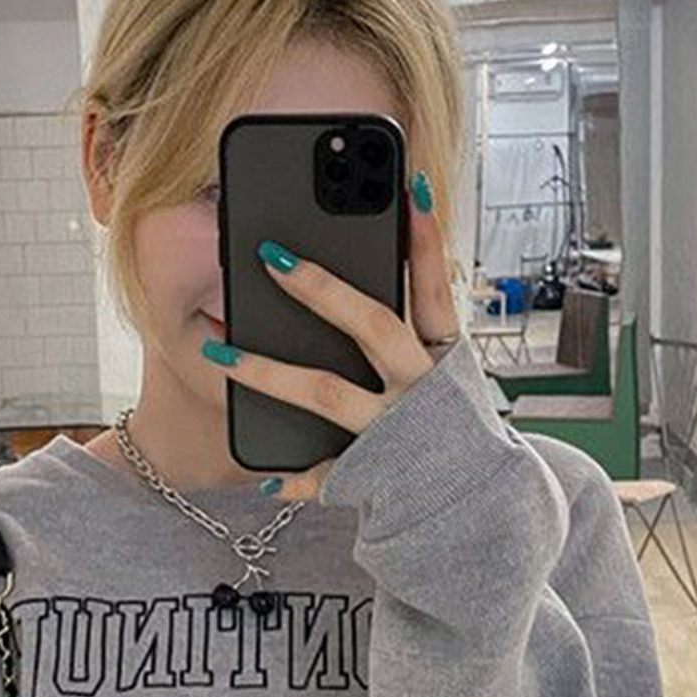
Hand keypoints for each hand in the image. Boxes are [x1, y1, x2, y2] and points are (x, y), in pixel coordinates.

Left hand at [203, 169, 460, 501]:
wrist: (480, 509)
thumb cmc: (453, 428)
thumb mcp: (451, 375)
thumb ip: (419, 326)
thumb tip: (389, 258)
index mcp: (447, 359)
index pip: (434, 289)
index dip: (424, 241)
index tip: (406, 187)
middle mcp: (423, 390)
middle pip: (372, 326)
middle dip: (322, 288)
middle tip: (269, 255)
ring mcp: (396, 433)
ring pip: (327, 393)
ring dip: (267, 372)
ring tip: (216, 351)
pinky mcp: (374, 476)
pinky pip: (325, 476)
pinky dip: (294, 479)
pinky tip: (263, 479)